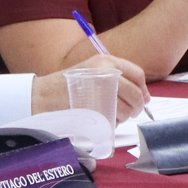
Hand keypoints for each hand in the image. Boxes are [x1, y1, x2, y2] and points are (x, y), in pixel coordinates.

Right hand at [30, 53, 150, 120]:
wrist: (43, 96)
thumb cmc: (68, 85)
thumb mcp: (92, 69)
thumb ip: (117, 77)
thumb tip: (143, 95)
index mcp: (107, 62)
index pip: (138, 75)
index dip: (143, 89)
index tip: (143, 99)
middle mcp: (107, 75)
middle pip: (136, 95)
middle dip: (136, 107)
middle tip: (131, 112)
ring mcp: (102, 93)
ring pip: (127, 110)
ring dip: (123, 117)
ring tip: (111, 115)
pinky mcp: (96, 110)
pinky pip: (115, 121)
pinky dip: (113, 124)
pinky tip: (102, 120)